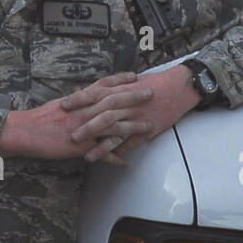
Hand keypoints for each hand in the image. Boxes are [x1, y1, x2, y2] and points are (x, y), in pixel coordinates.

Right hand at [0, 72, 151, 165]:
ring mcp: (84, 128)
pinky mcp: (80, 145)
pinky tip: (125, 162)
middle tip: (151, 93)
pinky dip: (113, 157)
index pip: (104, 85)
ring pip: (113, 125)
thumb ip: (75, 102)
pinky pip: (101, 152)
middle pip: (114, 101)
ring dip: (132, 126)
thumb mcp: (60, 106)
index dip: (121, 80)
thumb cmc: (39, 118)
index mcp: (79, 100)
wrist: (25, 131)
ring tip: (148, 127)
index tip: (135, 76)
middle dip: (134, 97)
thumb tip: (83, 95)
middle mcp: (84, 111)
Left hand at [64, 65, 200, 155]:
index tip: (63, 106)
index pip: (95, 94)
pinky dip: (121, 152)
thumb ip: (112, 87)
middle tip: (70, 136)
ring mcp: (137, 118)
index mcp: (120, 90)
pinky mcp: (147, 130)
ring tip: (87, 156)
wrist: (179, 87)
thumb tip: (93, 91)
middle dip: (85, 126)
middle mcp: (127, 104)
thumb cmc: (154, 83)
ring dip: (101, 146)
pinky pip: (132, 143)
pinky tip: (111, 161)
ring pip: (116, 133)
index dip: (78, 100)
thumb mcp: (131, 81)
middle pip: (102, 115)